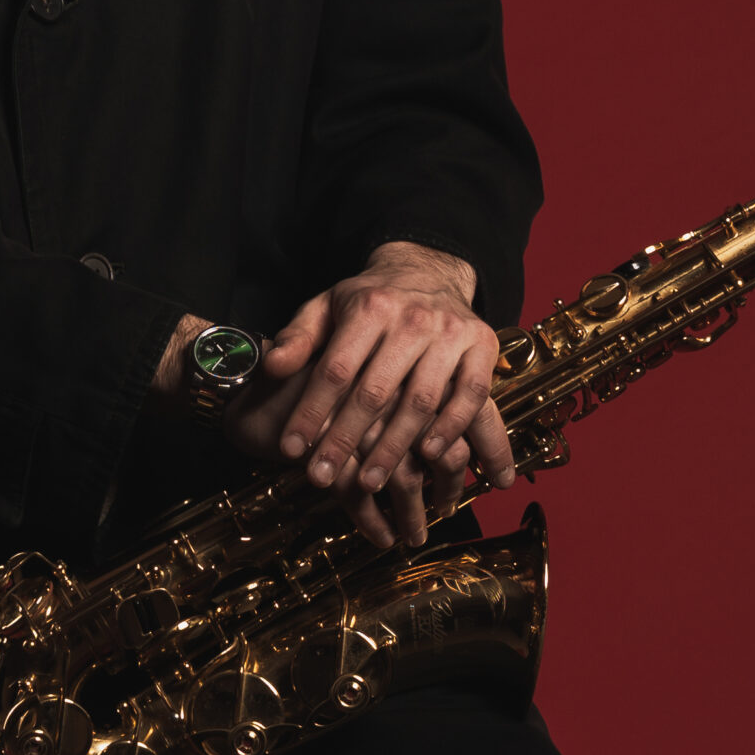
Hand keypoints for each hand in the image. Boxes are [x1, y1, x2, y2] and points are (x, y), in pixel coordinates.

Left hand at [255, 243, 516, 548]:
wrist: (429, 271)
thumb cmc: (370, 301)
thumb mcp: (327, 306)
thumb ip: (299, 337)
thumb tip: (272, 365)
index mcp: (369, 307)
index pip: (335, 368)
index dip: (310, 411)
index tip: (291, 449)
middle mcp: (412, 318)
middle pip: (375, 392)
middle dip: (344, 440)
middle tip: (320, 478)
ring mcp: (450, 331)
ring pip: (421, 400)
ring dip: (394, 446)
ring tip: (369, 483)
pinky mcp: (482, 344)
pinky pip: (471, 393)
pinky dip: (452, 426)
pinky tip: (430, 456)